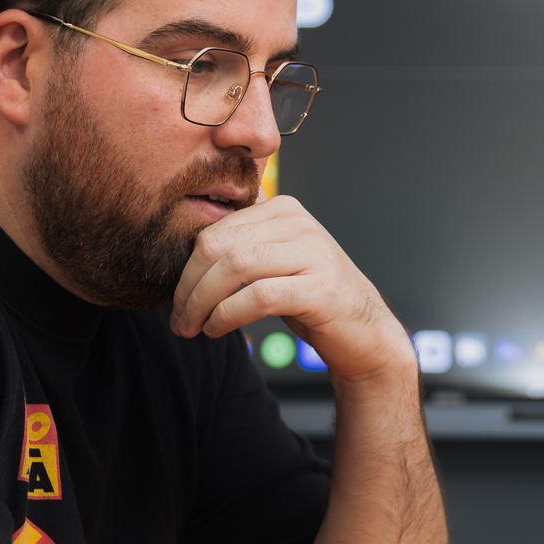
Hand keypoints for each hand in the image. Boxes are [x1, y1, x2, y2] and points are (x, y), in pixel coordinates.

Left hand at [170, 195, 414, 382]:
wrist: (364, 333)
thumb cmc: (312, 300)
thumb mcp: (275, 264)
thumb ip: (242, 248)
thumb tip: (185, 257)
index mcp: (283, 210)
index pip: (215, 230)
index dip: (187, 268)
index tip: (178, 301)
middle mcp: (299, 223)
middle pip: (219, 246)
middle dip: (189, 287)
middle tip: (179, 320)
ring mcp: (313, 253)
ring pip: (235, 267)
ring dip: (203, 303)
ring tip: (193, 328)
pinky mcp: (321, 288)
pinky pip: (259, 297)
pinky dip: (228, 315)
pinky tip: (218, 329)